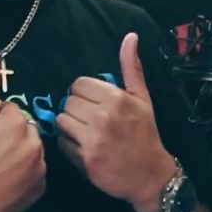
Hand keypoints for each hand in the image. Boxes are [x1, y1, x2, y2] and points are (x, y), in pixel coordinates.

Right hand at [0, 52, 46, 211]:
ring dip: (18, 153)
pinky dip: (24, 174)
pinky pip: (35, 172)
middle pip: (24, 129)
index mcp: (17, 122)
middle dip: (9, 135)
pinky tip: (5, 180)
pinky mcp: (40, 188)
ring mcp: (40, 167)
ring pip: (31, 150)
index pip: (10, 111)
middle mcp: (34, 142)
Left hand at [56, 33, 176, 211]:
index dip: (84, 93)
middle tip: (91, 119)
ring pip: (62, 120)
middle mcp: (103, 117)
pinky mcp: (84, 160)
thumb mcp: (142, 98)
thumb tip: (130, 36)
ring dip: (70, 126)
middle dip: (77, 109)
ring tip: (85, 132)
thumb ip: (131, 67)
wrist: (150, 175)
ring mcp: (93, 140)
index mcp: (116, 99)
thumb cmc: (145, 133)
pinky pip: (62, 143)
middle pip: (69, 102)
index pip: (79, 84)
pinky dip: (69, 145)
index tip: (94, 103)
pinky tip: (84, 147)